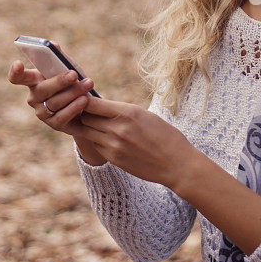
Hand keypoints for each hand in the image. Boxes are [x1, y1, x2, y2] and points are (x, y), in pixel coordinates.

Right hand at [7, 59, 95, 136]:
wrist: (89, 107)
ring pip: (55, 102)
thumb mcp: (69, 67)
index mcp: (34, 80)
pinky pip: (62, 116)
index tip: (18, 63)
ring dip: (73, 92)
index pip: (17, 77)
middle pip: (42, 89)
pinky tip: (84, 100)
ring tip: (88, 84)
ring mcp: (42, 112)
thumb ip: (59, 56)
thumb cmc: (74, 83)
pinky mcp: (54, 125)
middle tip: (73, 74)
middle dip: (59, 81)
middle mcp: (34, 97)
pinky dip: (74, 107)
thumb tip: (53, 44)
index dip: (15, 71)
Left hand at [77, 97, 195, 188]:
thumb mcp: (144, 115)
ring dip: (89, 126)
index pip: (91, 103)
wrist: (176, 164)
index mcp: (127, 112)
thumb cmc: (164, 135)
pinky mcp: (113, 159)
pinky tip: (107, 137)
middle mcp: (118, 129)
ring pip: (87, 132)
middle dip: (85, 112)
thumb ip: (121, 110)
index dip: (84, 100)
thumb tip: (100, 105)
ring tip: (96, 123)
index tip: (84, 97)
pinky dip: (97, 140)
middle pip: (85, 117)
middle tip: (88, 110)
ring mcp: (114, 145)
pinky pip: (96, 145)